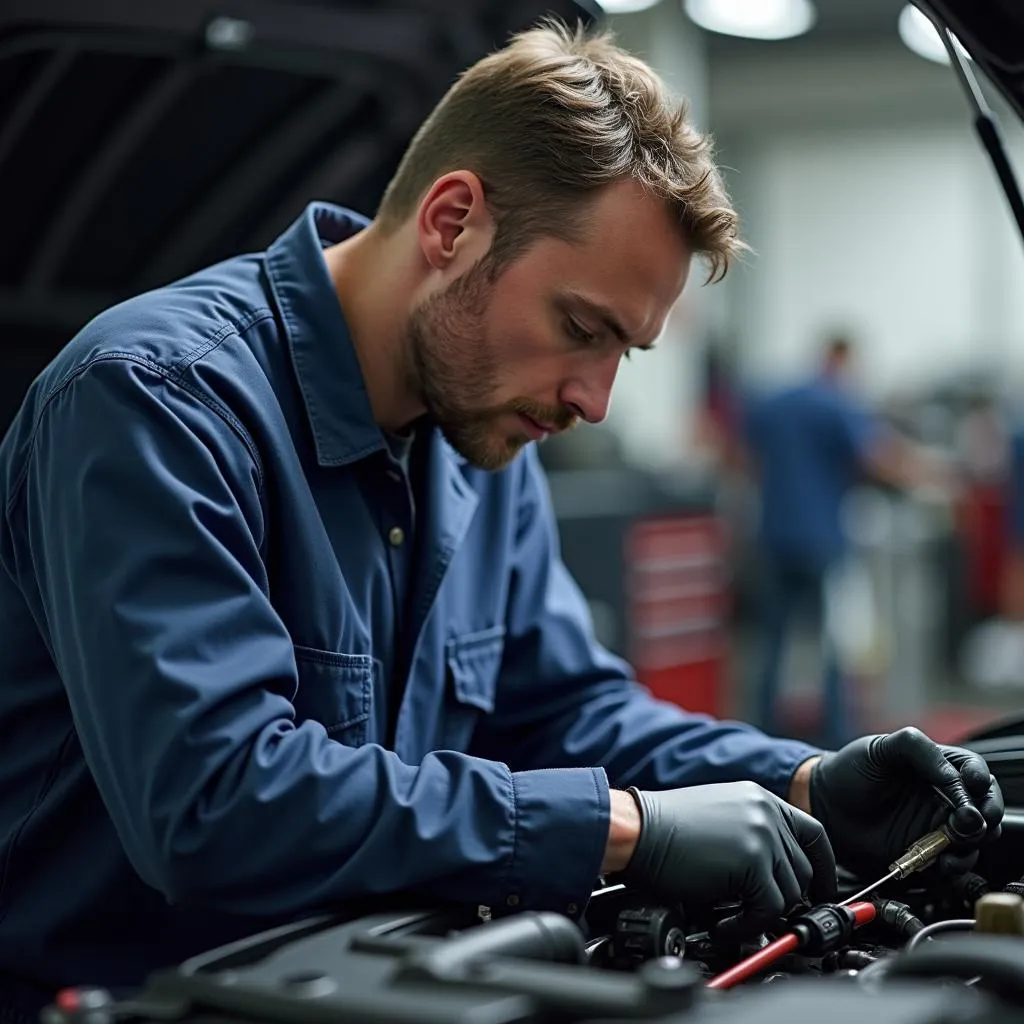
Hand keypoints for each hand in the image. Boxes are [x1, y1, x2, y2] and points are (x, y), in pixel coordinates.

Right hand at [621, 781, 836, 934]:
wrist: (637, 829)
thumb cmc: (664, 828)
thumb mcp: (719, 816)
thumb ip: (753, 835)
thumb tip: (774, 877)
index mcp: (759, 798)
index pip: (814, 834)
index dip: (823, 867)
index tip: (822, 890)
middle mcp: (766, 812)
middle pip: (804, 870)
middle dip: (786, 899)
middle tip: (761, 915)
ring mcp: (762, 835)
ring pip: (790, 893)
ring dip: (764, 914)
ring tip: (733, 918)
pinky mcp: (752, 861)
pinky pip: (769, 909)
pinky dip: (749, 926)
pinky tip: (724, 924)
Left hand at [809, 727, 1004, 877]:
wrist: (824, 805)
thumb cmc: (850, 771)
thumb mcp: (879, 748)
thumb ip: (914, 747)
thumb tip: (952, 774)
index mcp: (937, 767)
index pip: (975, 772)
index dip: (978, 780)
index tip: (969, 786)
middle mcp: (944, 798)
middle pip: (985, 808)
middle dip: (983, 815)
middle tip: (965, 820)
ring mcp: (936, 827)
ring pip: (976, 839)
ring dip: (971, 844)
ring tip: (950, 843)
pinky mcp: (927, 853)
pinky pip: (954, 863)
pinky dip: (955, 865)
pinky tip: (941, 861)